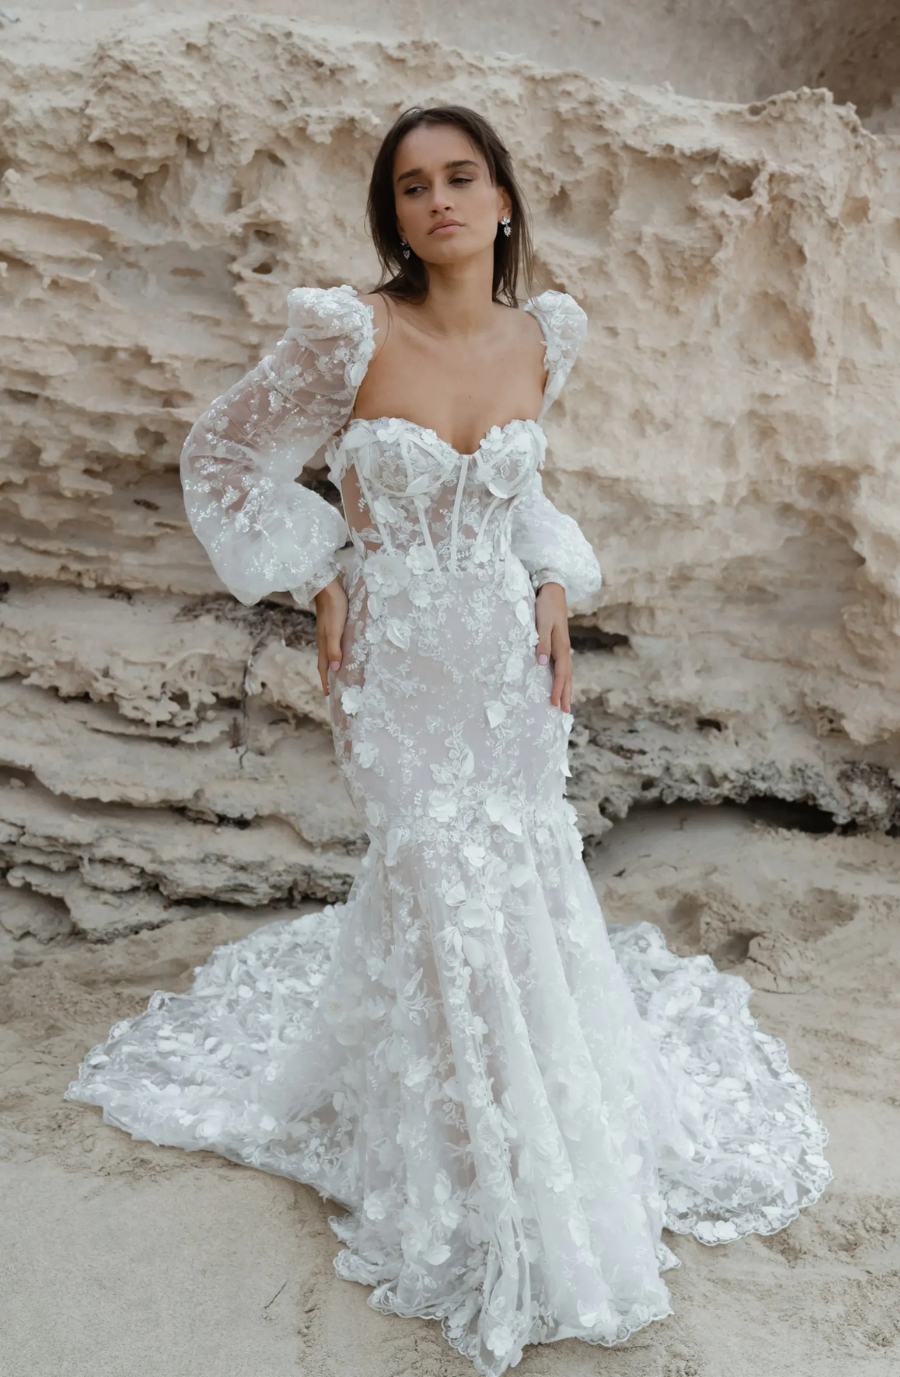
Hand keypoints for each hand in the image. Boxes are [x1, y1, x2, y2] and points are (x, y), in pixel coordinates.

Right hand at [313, 576, 348, 694]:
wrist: (327, 587)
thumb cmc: (333, 608)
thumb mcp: (335, 631)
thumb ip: (334, 649)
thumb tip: (336, 669)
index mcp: (324, 644)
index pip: (324, 667)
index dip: (326, 681)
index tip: (328, 694)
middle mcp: (324, 640)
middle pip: (325, 662)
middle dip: (328, 676)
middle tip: (333, 688)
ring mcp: (327, 632)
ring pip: (329, 653)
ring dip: (332, 664)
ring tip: (339, 672)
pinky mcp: (332, 624)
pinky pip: (333, 644)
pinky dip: (336, 652)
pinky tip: (342, 650)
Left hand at [534, 582, 571, 712]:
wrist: (553, 590)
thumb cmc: (545, 606)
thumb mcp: (542, 623)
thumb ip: (542, 643)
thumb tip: (542, 663)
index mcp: (561, 646)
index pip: (561, 674)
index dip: (558, 690)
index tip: (555, 705)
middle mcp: (564, 648)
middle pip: (567, 676)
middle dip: (566, 694)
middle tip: (566, 712)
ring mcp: (563, 646)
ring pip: (567, 672)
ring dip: (567, 687)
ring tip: (567, 702)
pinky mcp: (559, 642)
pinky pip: (563, 665)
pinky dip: (564, 677)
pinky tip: (562, 681)